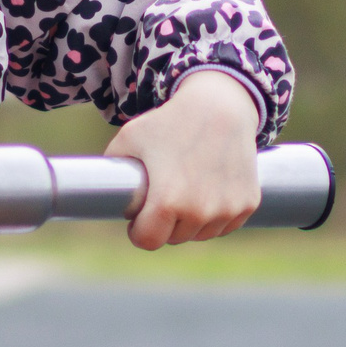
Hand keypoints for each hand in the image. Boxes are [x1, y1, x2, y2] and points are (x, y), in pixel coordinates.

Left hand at [106, 71, 261, 250]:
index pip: (148, 241)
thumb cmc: (171, 121)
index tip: (139, 220)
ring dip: (191, 222)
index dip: (139, 231)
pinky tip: (209, 188)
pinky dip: (216, 214)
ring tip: (187, 190)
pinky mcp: (248, 204)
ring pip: (200, 234)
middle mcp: (200, 212)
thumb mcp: (128, 139)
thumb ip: (111, 170)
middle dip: (165, 223)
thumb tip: (98, 195)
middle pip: (174, 237)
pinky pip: (224, 224)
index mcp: (167, 202)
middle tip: (164, 196)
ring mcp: (228, 209)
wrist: (221, 105)